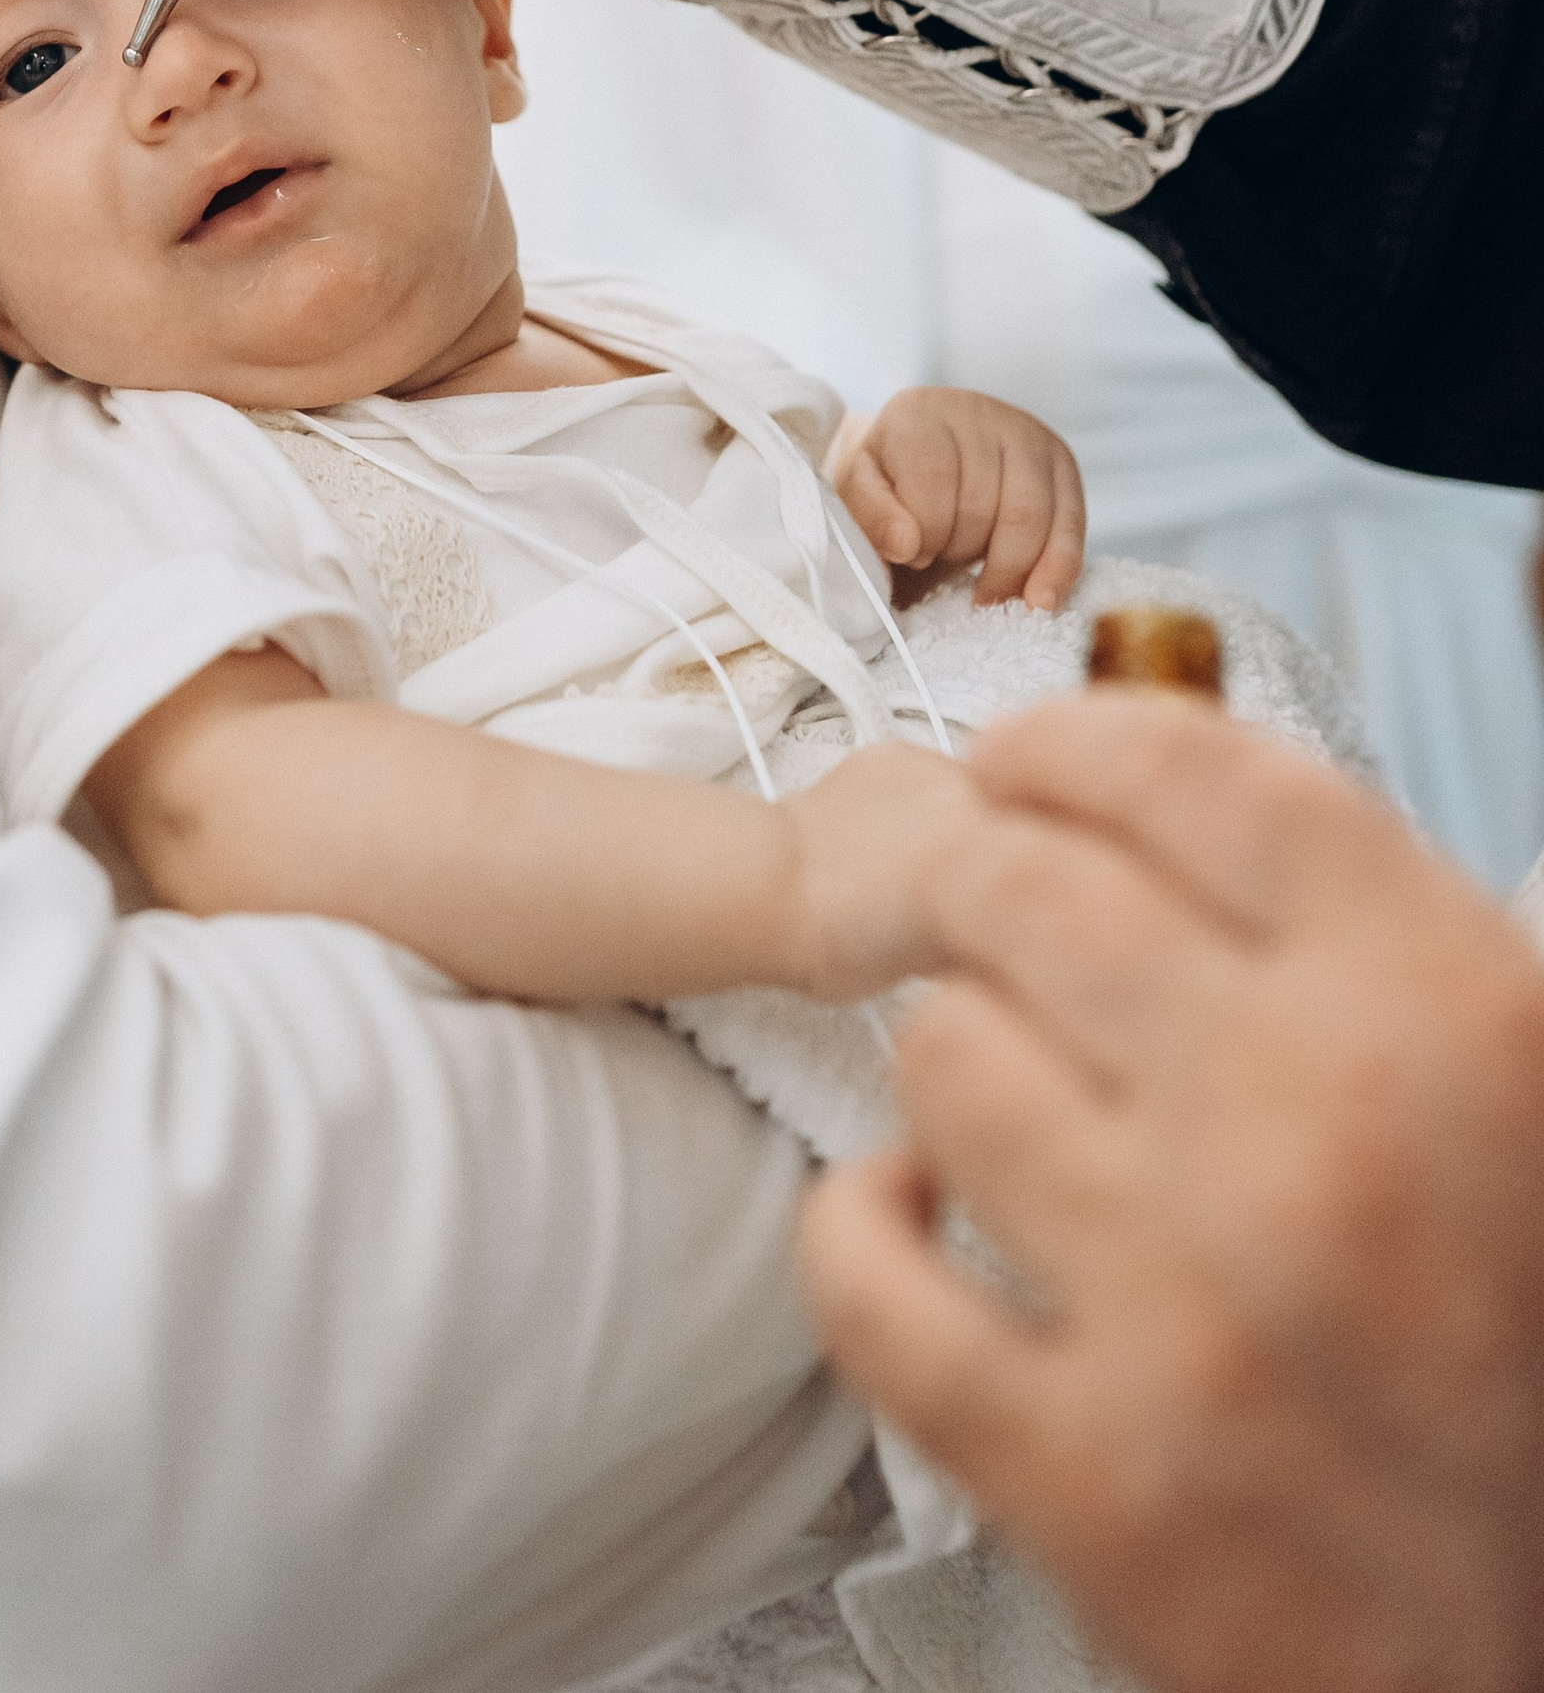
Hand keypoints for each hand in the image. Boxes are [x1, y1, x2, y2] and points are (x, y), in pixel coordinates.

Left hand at [799, 693, 1543, 1692]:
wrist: (1542, 1649)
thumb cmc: (1514, 1336)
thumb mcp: (1516, 1082)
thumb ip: (1368, 931)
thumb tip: (1177, 771)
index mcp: (1449, 1020)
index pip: (1202, 779)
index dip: (1082, 740)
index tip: (1026, 755)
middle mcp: (1318, 1139)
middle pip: (1030, 888)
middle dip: (988, 881)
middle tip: (992, 917)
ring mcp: (1191, 1311)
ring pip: (942, 1053)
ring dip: (956, 1056)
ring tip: (1012, 1092)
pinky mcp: (1089, 1476)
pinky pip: (867, 1271)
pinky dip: (865, 1225)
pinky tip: (921, 1214)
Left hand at [829, 388, 1086, 611]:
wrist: (920, 467)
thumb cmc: (888, 487)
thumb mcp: (860, 498)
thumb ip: (872, 517)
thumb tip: (906, 544)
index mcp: (919, 412)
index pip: (933, 481)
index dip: (925, 532)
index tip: (912, 556)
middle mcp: (977, 411)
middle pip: (984, 502)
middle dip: (963, 551)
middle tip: (943, 569)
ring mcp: (1026, 433)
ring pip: (1031, 516)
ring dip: (1009, 569)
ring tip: (985, 596)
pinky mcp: (1060, 463)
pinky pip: (1071, 523)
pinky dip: (1058, 569)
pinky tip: (1040, 602)